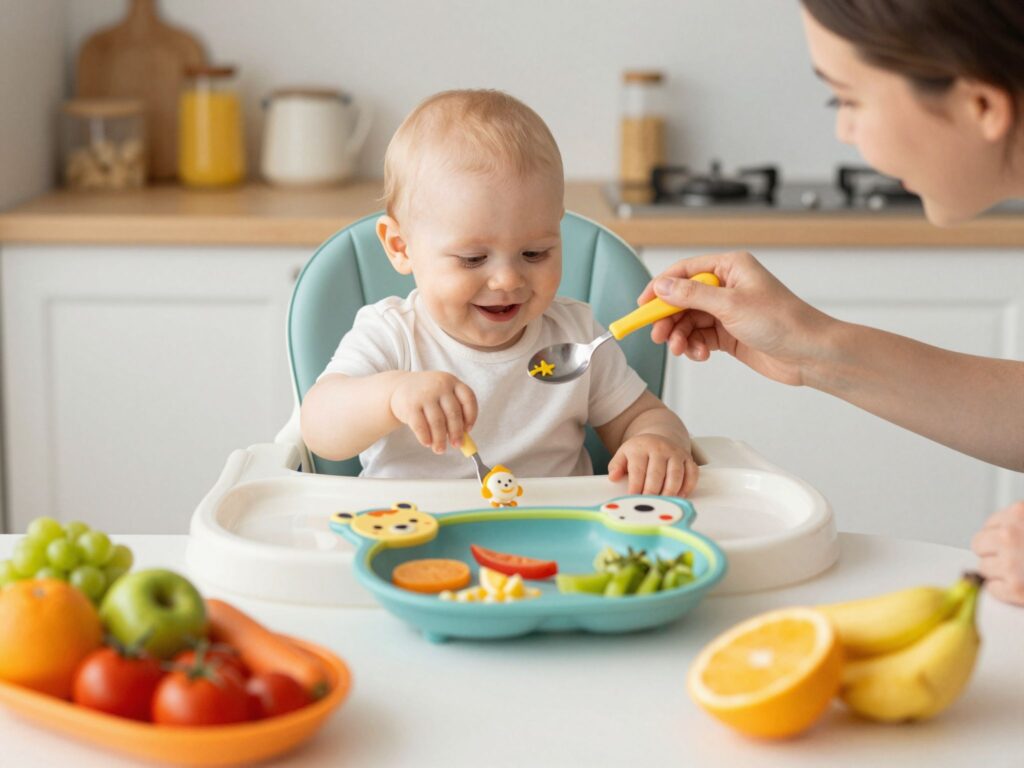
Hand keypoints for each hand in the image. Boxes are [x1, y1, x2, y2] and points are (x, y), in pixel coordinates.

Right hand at [389, 372, 477, 453]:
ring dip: (440, 439)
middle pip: (453, 413)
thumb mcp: (443, 395)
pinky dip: (425, 437)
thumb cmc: (428, 396)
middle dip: (456, 433)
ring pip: (437, 422)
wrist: (399, 387)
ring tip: (440, 449)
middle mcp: (440, 385)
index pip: (468, 399)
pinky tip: (427, 443)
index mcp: (452, 382)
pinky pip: (420, 426)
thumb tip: (463, 439)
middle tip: (457, 445)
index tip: (468, 430)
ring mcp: (424, 394)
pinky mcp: (410, 405)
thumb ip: (454, 412)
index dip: (471, 416)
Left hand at [607, 434, 698, 495]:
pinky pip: (692, 473)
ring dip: (670, 491)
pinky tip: (680, 496)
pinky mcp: (688, 458)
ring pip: (676, 474)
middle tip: (648, 506)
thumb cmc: (640, 452)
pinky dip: (688, 486)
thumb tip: (613, 477)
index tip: (633, 499)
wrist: (659, 438)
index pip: (638, 470)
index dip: (635, 486)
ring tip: (664, 504)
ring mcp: (676, 453)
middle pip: (657, 473)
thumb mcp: (623, 454)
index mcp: (641, 448)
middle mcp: (660, 448)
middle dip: (652, 492)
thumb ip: (616, 466)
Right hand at [637, 250, 833, 386]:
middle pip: (682, 298)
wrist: (809, 353)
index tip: (642, 305)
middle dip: (669, 318)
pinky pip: (700, 337)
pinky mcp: (730, 334)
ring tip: (682, 350)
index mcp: (730, 268)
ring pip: (689, 321)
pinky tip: (701, 354)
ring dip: (681, 336)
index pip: (684, 271)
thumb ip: (691, 295)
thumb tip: (661, 285)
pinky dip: (695, 346)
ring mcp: (727, 311)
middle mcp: (727, 286)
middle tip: (658, 336)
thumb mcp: (730, 305)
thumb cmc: (782, 322)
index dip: (660, 287)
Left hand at [971, 501, 1023, 605]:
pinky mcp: (1016, 589)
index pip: (990, 525)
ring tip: (1022, 573)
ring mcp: (1011, 562)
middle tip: (1016, 560)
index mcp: (1018, 514)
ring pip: (983, 568)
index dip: (1000, 537)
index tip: (1011, 544)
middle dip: (994, 554)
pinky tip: (1022, 586)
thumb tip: (996, 532)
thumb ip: (1018, 524)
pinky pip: (993, 589)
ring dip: (1000, 573)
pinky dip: (1005, 591)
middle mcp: (1010, 535)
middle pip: (979, 545)